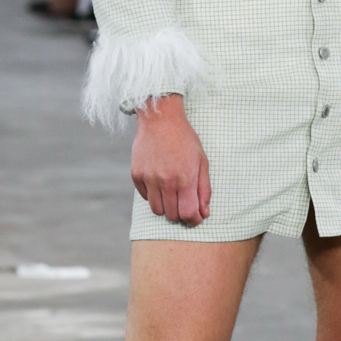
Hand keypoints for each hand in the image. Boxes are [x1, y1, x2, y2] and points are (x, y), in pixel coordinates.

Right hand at [130, 94, 210, 225]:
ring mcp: (149, 178)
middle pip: (172, 215)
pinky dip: (153, 196)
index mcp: (185, 179)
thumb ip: (204, 189)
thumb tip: (204, 213)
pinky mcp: (136, 175)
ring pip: (156, 210)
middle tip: (184, 203)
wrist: (160, 119)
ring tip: (171, 195)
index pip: (188, 214)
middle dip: (180, 214)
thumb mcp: (201, 162)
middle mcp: (165, 181)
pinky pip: (145, 197)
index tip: (196, 217)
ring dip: (166, 207)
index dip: (194, 220)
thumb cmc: (185, 140)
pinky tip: (159, 183)